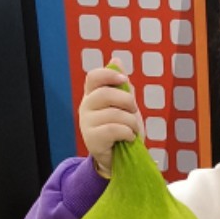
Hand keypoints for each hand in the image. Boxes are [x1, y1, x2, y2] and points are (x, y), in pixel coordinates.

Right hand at [78, 59, 143, 177]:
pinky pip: (114, 129)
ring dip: (131, 123)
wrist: (119, 158)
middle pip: (106, 94)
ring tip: (132, 130)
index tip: (124, 80)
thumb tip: (116, 60)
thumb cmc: (122, 130)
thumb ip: (122, 86)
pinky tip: (129, 138)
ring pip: (114, 114)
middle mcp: (85, 106)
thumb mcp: (125, 106)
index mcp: (92, 95)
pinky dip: (128, 133)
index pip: (94, 77)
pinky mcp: (92, 139)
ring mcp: (86, 123)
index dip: (109, 75)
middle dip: (127, 102)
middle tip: (134, 111)